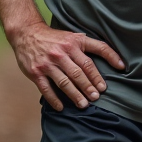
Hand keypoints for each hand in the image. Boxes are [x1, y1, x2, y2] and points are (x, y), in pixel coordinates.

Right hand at [8, 21, 124, 110]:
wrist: (27, 33)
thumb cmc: (55, 38)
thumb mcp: (74, 37)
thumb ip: (90, 46)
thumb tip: (115, 59)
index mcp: (73, 43)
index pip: (92, 57)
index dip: (103, 67)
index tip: (111, 79)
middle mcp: (61, 53)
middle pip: (79, 72)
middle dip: (89, 86)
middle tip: (96, 97)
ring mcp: (48, 63)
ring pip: (64, 82)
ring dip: (75, 94)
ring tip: (84, 104)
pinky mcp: (36, 72)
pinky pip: (46, 88)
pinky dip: (54, 99)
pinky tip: (61, 107)